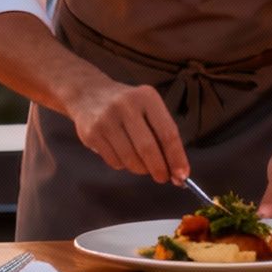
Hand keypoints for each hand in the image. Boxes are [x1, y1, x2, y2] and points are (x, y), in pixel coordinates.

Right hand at [68, 76, 188, 183]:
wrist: (89, 94)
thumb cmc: (128, 106)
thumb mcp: (148, 109)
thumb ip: (163, 136)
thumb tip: (177, 172)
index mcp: (147, 97)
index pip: (168, 133)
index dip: (176, 158)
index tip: (182, 175)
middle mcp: (126, 105)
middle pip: (148, 148)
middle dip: (159, 169)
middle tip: (163, 178)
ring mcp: (106, 119)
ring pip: (130, 159)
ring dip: (140, 169)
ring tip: (141, 163)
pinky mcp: (91, 134)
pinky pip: (114, 161)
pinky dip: (123, 165)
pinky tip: (122, 154)